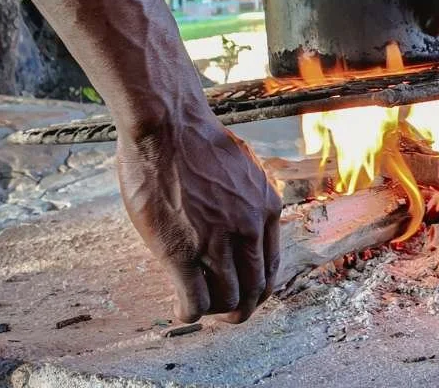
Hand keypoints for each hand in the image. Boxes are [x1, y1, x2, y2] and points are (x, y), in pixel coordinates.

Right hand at [116, 114, 281, 322]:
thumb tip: (242, 212)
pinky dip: (189, 313)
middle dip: (240, 307)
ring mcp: (217, 242)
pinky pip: (195, 301)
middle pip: (254, 289)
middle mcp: (249, 229)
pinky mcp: (182, 252)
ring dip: (214, 312)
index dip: (256, 285)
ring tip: (198, 309)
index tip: (241, 290)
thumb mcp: (241, 167)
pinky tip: (181, 311)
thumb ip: (246, 196)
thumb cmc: (195, 140)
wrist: (168, 125)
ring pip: (227, 300)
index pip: (270, 265)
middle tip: (223, 313)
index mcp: (266, 207)